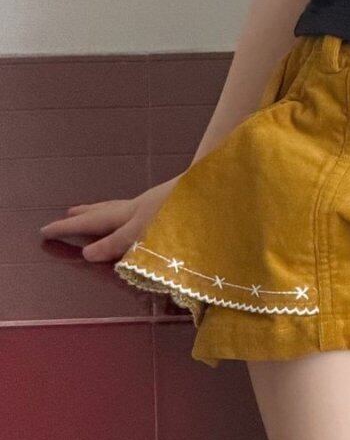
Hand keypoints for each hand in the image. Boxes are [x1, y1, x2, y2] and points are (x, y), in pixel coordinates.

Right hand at [38, 175, 184, 262]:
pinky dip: (123, 210)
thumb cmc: (182, 210)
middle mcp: (137, 206)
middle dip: (83, 216)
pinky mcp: (168, 202)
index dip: (68, 229)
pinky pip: (134, 208)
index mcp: (129, 214)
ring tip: (90, 212)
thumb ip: (118, 243)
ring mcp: (153, 203)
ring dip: (101, 211)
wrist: (215, 185)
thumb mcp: (145, 230)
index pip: (92, 225)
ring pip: (118, 207)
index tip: (43, 231)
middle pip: (103, 211)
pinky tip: (134, 214)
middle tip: (65, 216)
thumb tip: (87, 254)